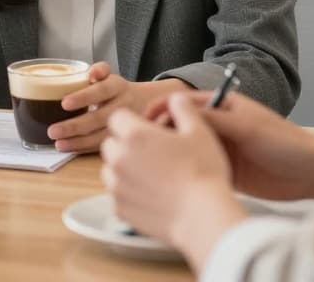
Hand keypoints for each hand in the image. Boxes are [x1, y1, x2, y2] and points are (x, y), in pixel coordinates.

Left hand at [46, 63, 171, 152]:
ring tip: (58, 143)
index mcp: (118, 86)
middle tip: (52, 131)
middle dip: (74, 126)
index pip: (101, 90)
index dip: (83, 97)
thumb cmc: (116, 90)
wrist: (145, 104)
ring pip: (100, 136)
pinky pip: (101, 146)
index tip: (64, 103)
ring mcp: (123, 126)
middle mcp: (122, 106)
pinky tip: (68, 148)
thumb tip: (92, 71)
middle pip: (99, 118)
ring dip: (77, 142)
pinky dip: (83, 148)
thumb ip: (100, 70)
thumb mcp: (110, 75)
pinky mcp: (120, 139)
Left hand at [101, 95, 247, 270]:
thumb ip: (183, 108)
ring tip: (150, 174)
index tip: (147, 130)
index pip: (117, 117)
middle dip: (125, 144)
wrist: (203, 216)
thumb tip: (176, 98)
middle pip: (111, 143)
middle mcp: (119, 158)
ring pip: (110, 169)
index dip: (132, 121)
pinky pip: (116, 194)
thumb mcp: (199, 130)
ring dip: (123, 168)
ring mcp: (116, 186)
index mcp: (134, 135)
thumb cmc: (203, 171)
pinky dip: (127, 192)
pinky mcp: (120, 209)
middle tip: (151, 153)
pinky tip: (150, 194)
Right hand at [145, 90, 313, 200]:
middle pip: (181, 126)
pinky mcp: (225, 171)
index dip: (162, 109)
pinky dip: (186, 172)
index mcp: (223, 106)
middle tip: (145, 148)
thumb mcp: (246, 126)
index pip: (183, 103)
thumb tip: (177, 111)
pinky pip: (199, 168)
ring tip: (154, 167)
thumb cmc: (285, 142)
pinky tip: (172, 181)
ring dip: (172, 155)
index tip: (144, 121)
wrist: (311, 172)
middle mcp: (219, 125)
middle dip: (162, 134)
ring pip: (188, 149)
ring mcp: (221, 148)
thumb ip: (214, 118)